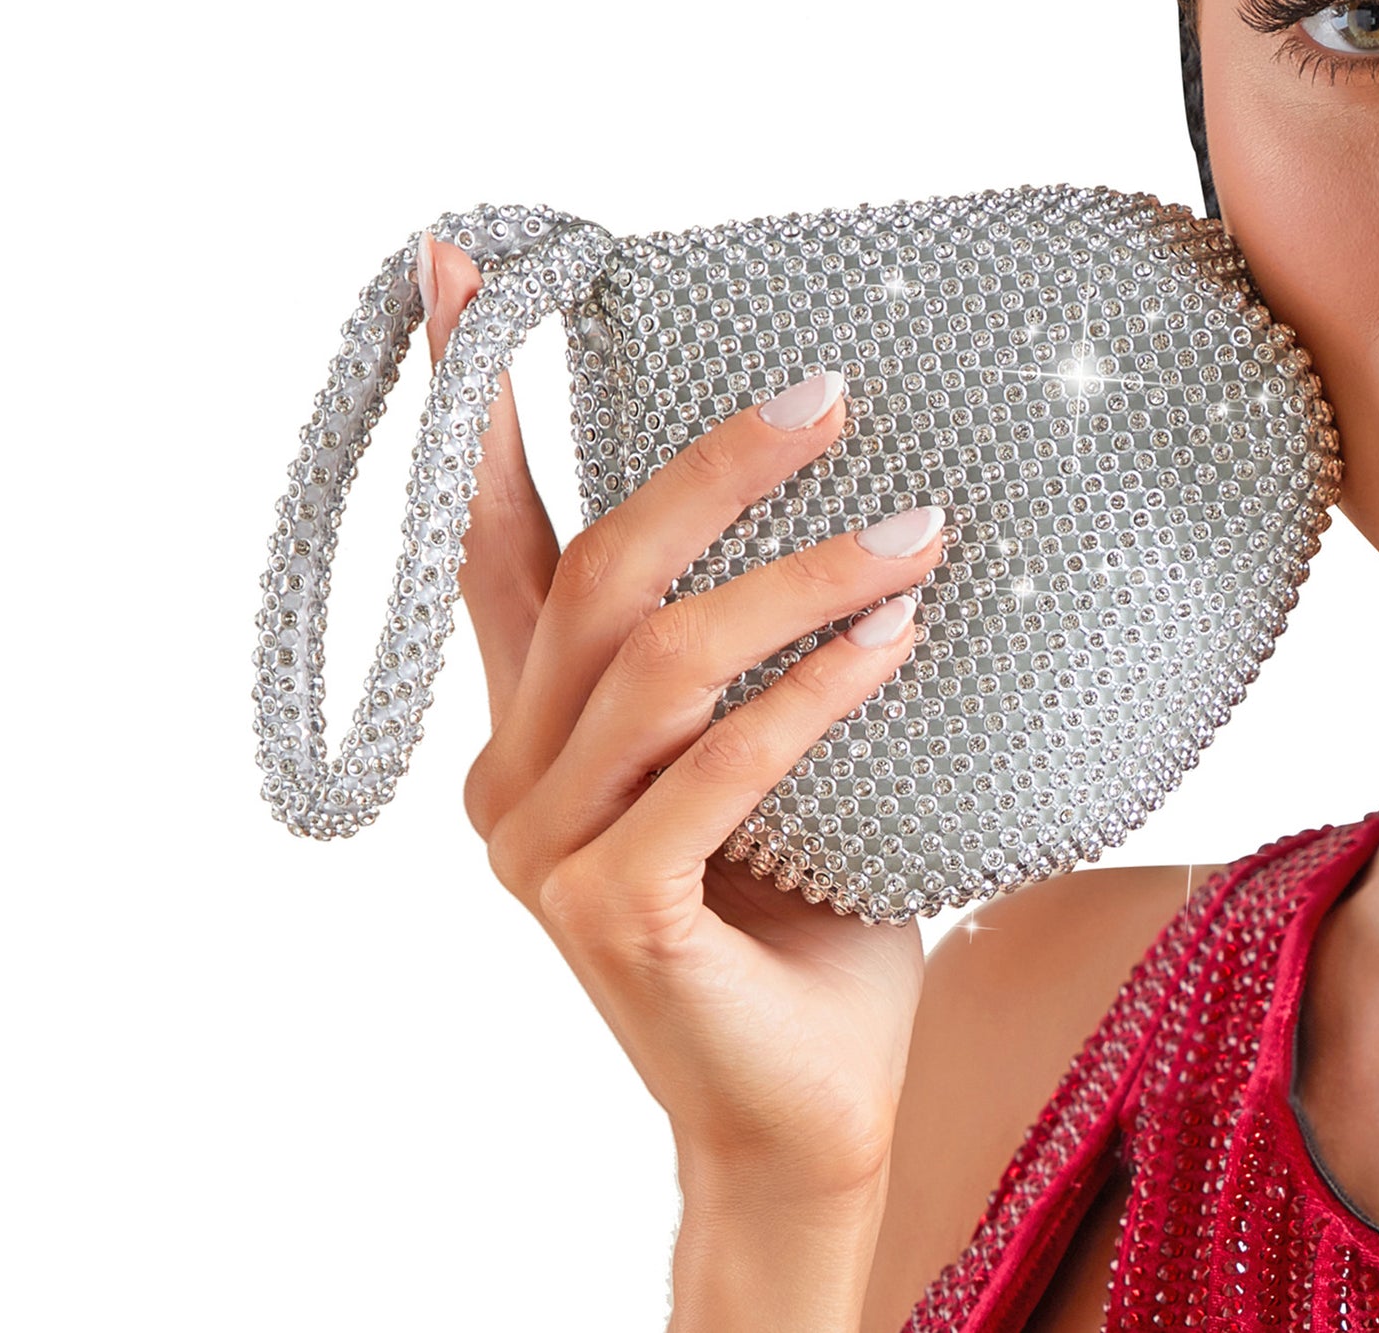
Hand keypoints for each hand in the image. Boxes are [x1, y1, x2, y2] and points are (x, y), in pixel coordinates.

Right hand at [419, 233, 944, 1199]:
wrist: (808, 1108)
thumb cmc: (800, 918)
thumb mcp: (758, 763)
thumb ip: (739, 658)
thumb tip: (837, 498)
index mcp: (535, 729)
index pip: (492, 543)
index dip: (469, 407)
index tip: (460, 270)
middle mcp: (512, 777)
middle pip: (595, 578)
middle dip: (708, 470)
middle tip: (825, 397)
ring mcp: (545, 851)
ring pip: (662, 663)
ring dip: (799, 581)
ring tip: (918, 529)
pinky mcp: (608, 912)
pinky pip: (718, 768)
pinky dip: (812, 696)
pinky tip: (896, 644)